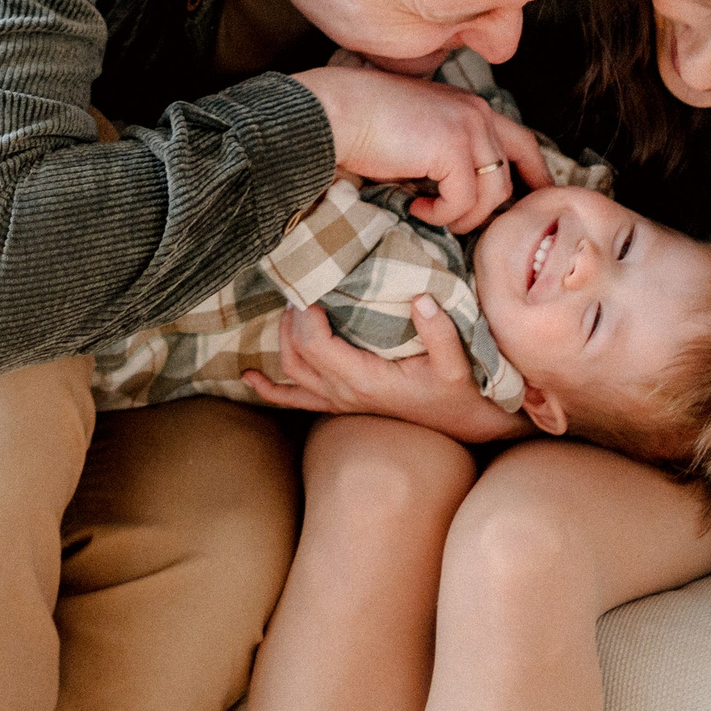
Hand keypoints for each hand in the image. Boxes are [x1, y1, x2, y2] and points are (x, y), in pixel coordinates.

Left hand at [243, 300, 529, 443]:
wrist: (462, 424)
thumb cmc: (459, 392)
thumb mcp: (458, 364)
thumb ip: (441, 332)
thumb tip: (421, 297)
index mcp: (365, 380)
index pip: (316, 346)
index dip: (306, 315)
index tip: (314, 286)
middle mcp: (344, 394)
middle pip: (296, 354)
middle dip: (292, 319)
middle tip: (302, 285)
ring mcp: (339, 402)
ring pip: (291, 372)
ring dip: (283, 338)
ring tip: (291, 308)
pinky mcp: (341, 404)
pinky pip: (295, 401)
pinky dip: (269, 390)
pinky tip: (248, 377)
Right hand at [292, 65, 550, 232]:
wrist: (334, 114)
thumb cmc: (364, 127)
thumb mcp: (419, 137)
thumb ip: (447, 155)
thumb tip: (466, 198)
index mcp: (471, 107)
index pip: (523, 142)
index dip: (536, 175)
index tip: (538, 203)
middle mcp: (478, 113)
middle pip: (510, 174)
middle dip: (500, 208)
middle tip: (477, 232)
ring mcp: (469, 128)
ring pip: (491, 194)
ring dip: (461, 216)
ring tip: (429, 213)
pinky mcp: (453, 148)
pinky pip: (463, 202)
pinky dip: (441, 214)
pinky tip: (416, 208)